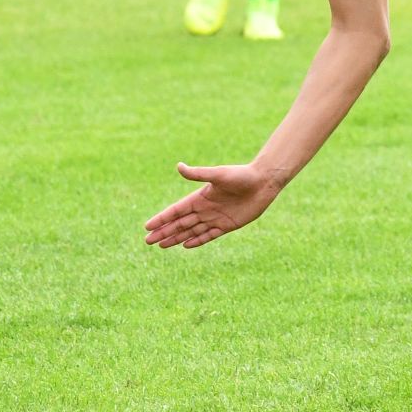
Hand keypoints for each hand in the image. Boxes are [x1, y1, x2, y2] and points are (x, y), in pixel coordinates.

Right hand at [143, 161, 279, 248]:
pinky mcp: (228, 225)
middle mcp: (205, 208)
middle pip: (180, 223)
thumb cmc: (242, 175)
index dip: (162, 218)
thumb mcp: (218, 174)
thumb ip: (198, 174)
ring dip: (176, 237)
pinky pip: (209, 236)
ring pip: (191, 231)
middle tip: (148, 241)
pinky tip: (185, 245)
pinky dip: (197, 241)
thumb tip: (179, 166)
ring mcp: (216, 217)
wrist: (264, 182)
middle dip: (164, 231)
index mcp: (200, 196)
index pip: (176, 210)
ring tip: (161, 245)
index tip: (147, 226)